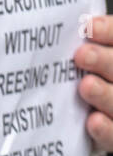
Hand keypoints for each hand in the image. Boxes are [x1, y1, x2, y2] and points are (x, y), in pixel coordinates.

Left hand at [76, 15, 112, 149]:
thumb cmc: (74, 76)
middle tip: (82, 55)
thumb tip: (50, 26)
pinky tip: (93, 122)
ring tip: (86, 86)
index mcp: (112, 54)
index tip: (89, 27)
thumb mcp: (76, 57)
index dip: (108, 31)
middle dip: (105, 60)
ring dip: (105, 94)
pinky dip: (106, 129)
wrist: (84, 117)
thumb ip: (75, 46)